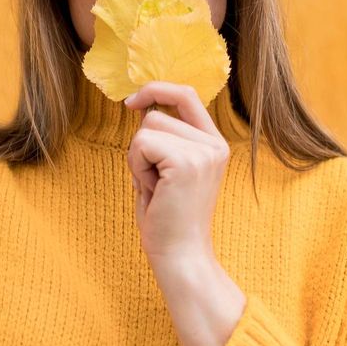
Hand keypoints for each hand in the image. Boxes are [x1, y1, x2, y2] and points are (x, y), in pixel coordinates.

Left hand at [124, 81, 230, 263]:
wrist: (180, 256)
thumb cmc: (167, 218)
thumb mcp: (167, 169)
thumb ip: (164, 138)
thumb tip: (142, 105)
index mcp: (214, 144)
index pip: (187, 94)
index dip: (156, 89)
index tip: (132, 102)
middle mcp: (215, 144)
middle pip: (157, 112)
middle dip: (141, 143)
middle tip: (153, 179)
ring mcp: (204, 152)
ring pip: (147, 127)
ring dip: (138, 158)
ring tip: (155, 187)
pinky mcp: (187, 162)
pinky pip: (142, 143)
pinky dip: (136, 166)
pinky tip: (153, 191)